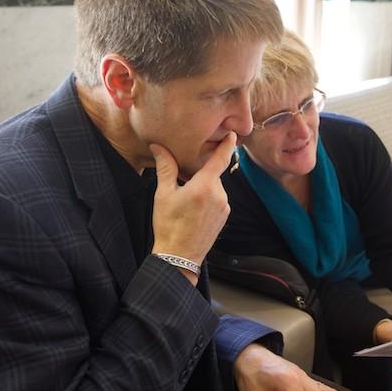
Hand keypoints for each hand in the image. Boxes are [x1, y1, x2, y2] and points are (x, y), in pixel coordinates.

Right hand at [150, 133, 235, 279]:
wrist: (179, 256)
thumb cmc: (169, 225)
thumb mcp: (163, 194)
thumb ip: (166, 167)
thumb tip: (159, 146)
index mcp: (205, 186)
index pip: (221, 158)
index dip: (228, 144)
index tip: (232, 133)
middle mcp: (220, 195)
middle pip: (212, 175)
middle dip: (199, 175)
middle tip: (181, 184)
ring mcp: (224, 207)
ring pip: (214, 188)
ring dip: (202, 188)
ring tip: (185, 203)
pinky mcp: (225, 217)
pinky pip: (217, 200)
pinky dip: (207, 199)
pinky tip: (193, 211)